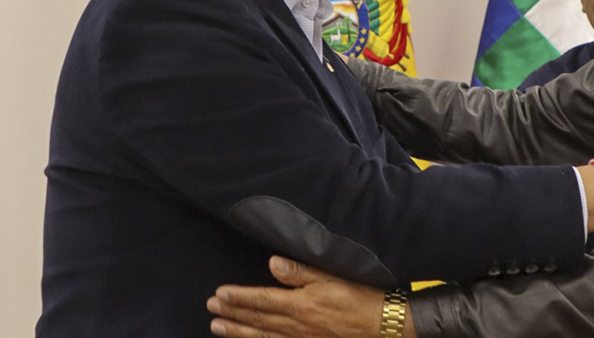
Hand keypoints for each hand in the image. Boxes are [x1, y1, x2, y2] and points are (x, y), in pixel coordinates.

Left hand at [209, 256, 394, 337]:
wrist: (382, 325)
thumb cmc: (359, 298)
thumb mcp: (331, 277)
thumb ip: (299, 272)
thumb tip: (272, 263)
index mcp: (299, 304)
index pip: (261, 300)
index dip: (238, 298)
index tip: (219, 295)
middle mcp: (296, 325)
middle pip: (257, 319)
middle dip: (232, 314)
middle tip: (211, 309)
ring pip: (262, 336)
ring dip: (238, 332)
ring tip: (218, 328)